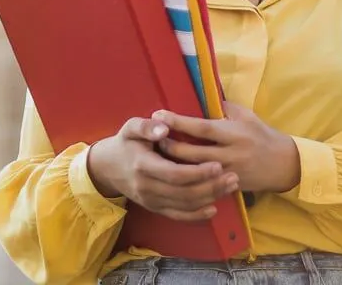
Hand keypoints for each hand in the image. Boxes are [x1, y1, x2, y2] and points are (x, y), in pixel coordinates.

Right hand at [87, 116, 239, 221]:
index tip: (218, 165)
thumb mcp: (131, 127)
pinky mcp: (154, 208)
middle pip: (184, 193)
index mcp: (143, 165)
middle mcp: (147, 187)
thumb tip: (164, 127)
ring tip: (230, 187)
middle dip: (211, 187)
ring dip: (210, 198)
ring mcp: (151, 200)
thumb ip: (147, 126)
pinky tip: (213, 208)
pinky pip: (177, 216)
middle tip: (233, 177)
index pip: (175, 174)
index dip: (198, 173)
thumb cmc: (126, 143)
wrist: (108, 167)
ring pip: (184, 205)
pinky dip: (196, 215)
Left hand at [153, 103, 300, 193]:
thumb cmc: (262, 135)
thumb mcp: (246, 116)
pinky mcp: (227, 187)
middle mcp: (230, 154)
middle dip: (170, 146)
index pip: (201, 127)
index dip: (179, 122)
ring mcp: (228, 173)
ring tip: (156, 156)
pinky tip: (172, 175)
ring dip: (174, 164)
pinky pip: (203, 185)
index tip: (159, 114)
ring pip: (194, 172)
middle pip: (193, 153)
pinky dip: (186, 180)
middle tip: (152, 138)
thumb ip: (224, 108)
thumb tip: (202, 96)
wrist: (282, 164)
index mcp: (233, 133)